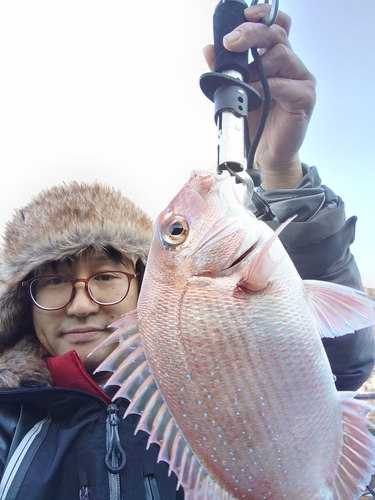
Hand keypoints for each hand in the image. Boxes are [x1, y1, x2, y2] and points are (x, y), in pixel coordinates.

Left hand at [203, 4, 315, 189]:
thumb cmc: (254, 123)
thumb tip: (209, 48)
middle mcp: (291, 65)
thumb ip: (225, 70)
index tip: (244, 15)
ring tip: (242, 81)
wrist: (265, 155)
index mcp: (276, 59)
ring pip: (282, 55)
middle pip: (277, 34)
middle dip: (252, 33)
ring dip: (257, 64)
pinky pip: (285, 84)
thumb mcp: (234, 92)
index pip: (276, 26)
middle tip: (231, 42)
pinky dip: (265, 87)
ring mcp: (301, 79)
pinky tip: (253, 94)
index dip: (263, 15)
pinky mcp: (305, 97)